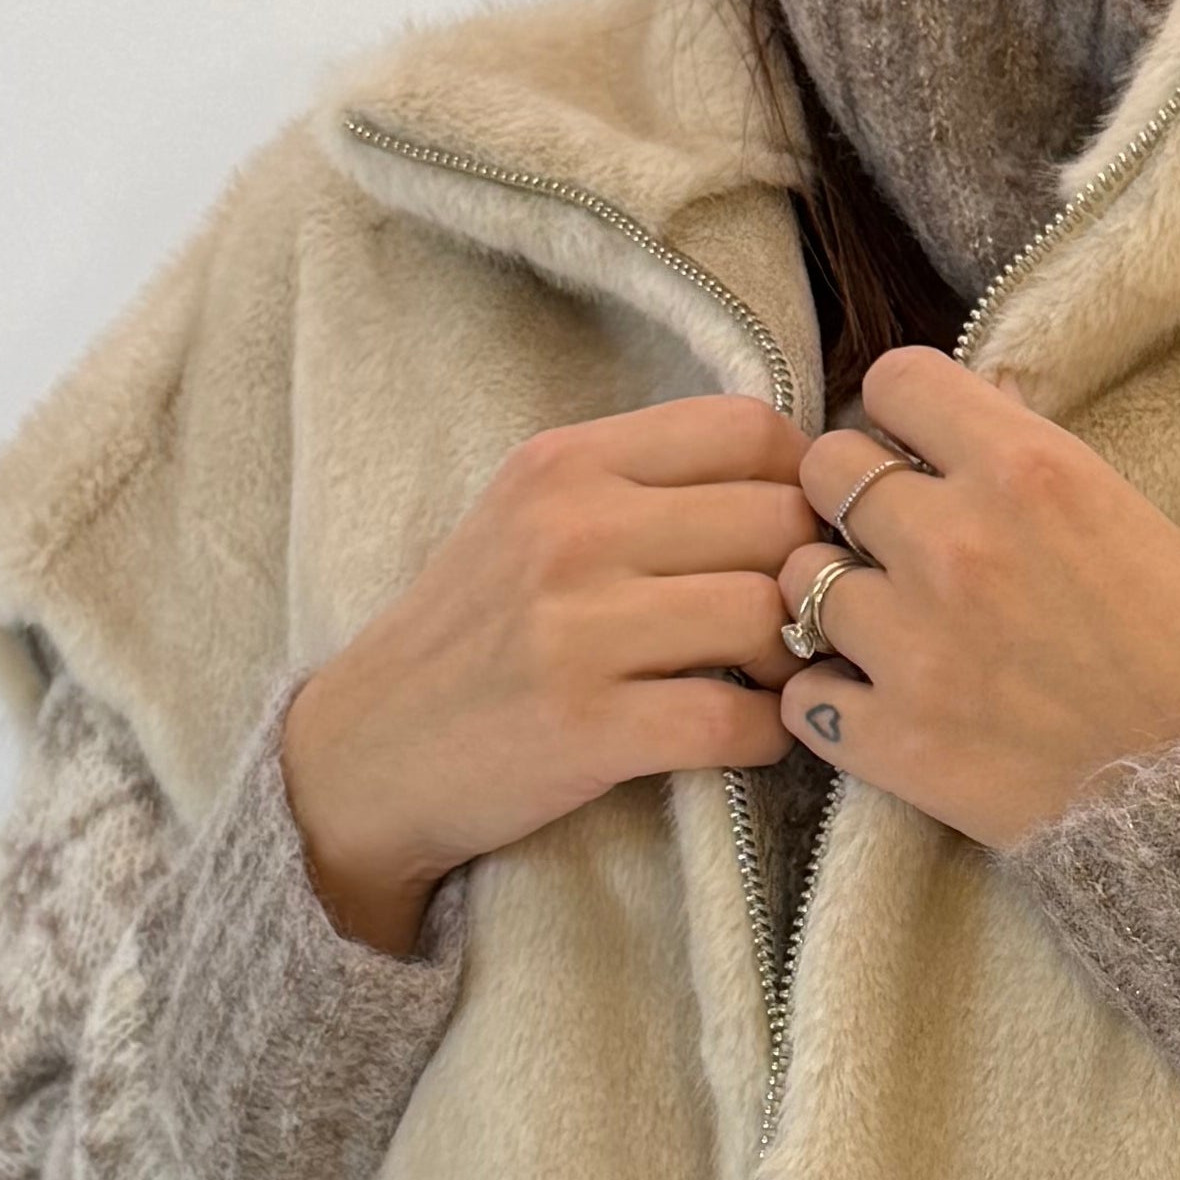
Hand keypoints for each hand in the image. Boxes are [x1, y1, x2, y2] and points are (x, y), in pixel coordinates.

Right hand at [279, 393, 815, 948]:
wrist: (364, 753)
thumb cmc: (472, 635)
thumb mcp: (530, 519)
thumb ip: (642, 485)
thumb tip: (799, 477)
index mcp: (565, 465)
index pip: (747, 426)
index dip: (805, 479)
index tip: (801, 529)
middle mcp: (569, 532)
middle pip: (778, 520)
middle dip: (814, 573)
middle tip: (804, 616)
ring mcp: (574, 631)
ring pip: (767, 614)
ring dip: (796, 656)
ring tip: (772, 677)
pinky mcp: (585, 729)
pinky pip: (736, 721)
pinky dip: (766, 734)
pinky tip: (744, 735)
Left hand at [770, 344, 1179, 847]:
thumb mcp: (1122, 508)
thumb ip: (1025, 454)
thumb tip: (967, 407)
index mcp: (1023, 467)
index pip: (893, 382)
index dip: (902, 416)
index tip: (918, 451)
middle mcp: (955, 543)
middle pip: (826, 469)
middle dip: (853, 499)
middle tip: (892, 541)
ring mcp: (915, 645)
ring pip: (800, 581)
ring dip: (838, 600)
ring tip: (890, 630)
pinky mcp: (895, 740)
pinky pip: (803, 694)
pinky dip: (832, 700)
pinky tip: (877, 702)